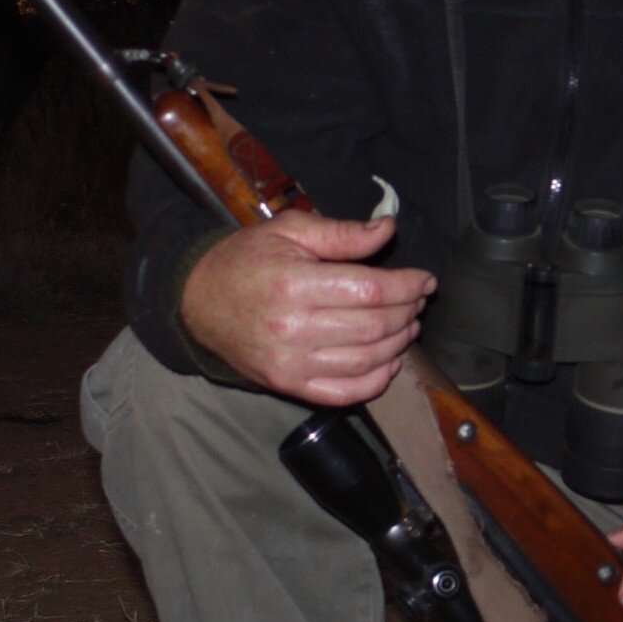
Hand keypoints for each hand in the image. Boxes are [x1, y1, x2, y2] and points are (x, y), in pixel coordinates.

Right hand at [178, 211, 433, 405]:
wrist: (196, 300)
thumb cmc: (245, 259)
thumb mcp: (288, 230)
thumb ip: (341, 233)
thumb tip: (388, 229)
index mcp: (294, 284)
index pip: (370, 290)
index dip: (407, 286)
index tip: (426, 280)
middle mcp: (293, 328)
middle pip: (374, 326)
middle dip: (408, 312)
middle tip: (418, 300)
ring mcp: (290, 363)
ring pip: (365, 360)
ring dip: (398, 344)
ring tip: (408, 325)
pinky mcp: (287, 384)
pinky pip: (343, 392)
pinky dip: (374, 382)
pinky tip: (388, 363)